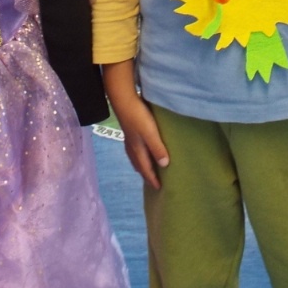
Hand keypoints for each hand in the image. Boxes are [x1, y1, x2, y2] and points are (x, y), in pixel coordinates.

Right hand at [103, 60, 168, 188]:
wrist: (123, 99)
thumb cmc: (138, 116)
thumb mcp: (150, 133)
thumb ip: (157, 148)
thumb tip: (165, 165)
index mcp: (137, 149)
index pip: (146, 168)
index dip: (152, 178)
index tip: (159, 188)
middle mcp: (131, 146)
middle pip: (139, 164)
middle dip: (145, 174)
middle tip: (152, 181)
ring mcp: (129, 138)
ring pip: (135, 156)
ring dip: (141, 164)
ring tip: (146, 168)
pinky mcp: (129, 129)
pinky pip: (134, 148)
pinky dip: (138, 154)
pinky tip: (140, 148)